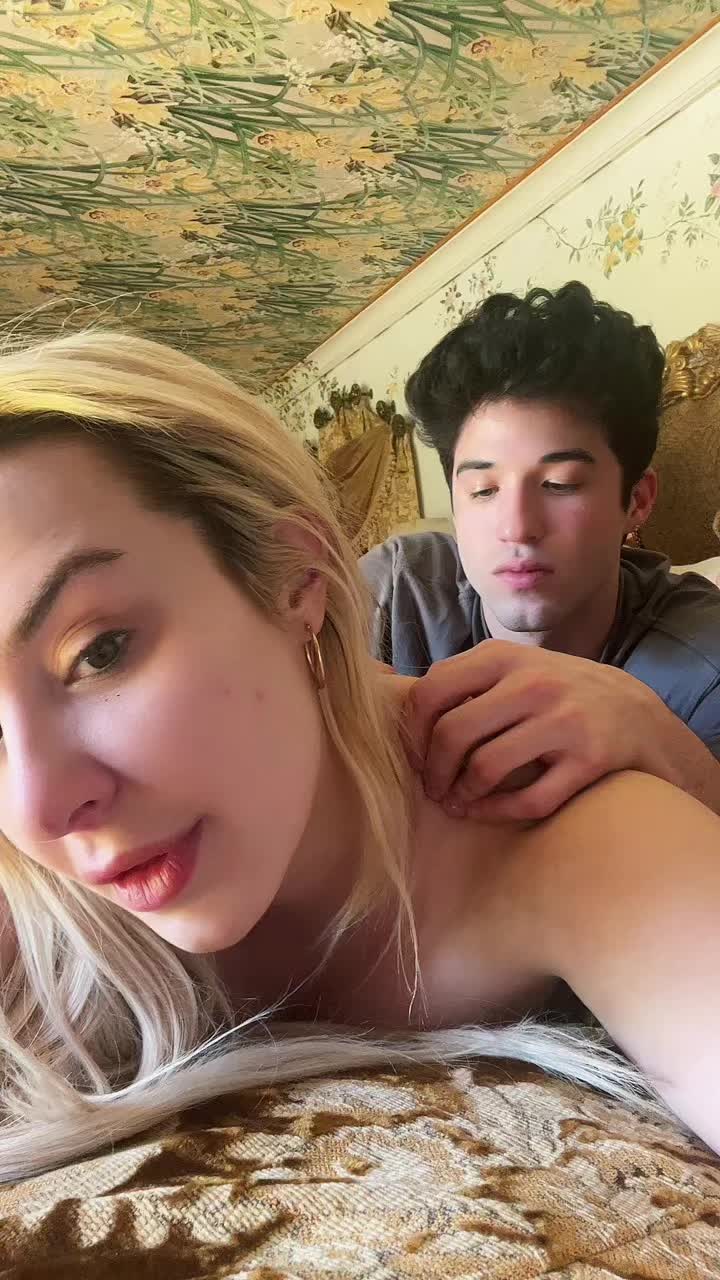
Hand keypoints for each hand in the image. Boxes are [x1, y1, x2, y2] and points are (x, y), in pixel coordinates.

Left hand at [404, 639, 658, 821]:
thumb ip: (465, 680)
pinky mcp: (589, 761)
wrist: (636, 714)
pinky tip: (484, 812)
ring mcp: (563, 721)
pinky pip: (527, 799)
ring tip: (456, 803)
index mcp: (503, 657)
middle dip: (432, 771)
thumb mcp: (513, 669)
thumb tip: (388, 696)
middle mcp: (533, 684)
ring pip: (485, 768)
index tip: (411, 757)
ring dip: (461, 795)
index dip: (411, 733)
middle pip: (452, 734)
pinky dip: (496, 812)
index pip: (431, 692)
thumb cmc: (556, 694)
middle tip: (432, 789)